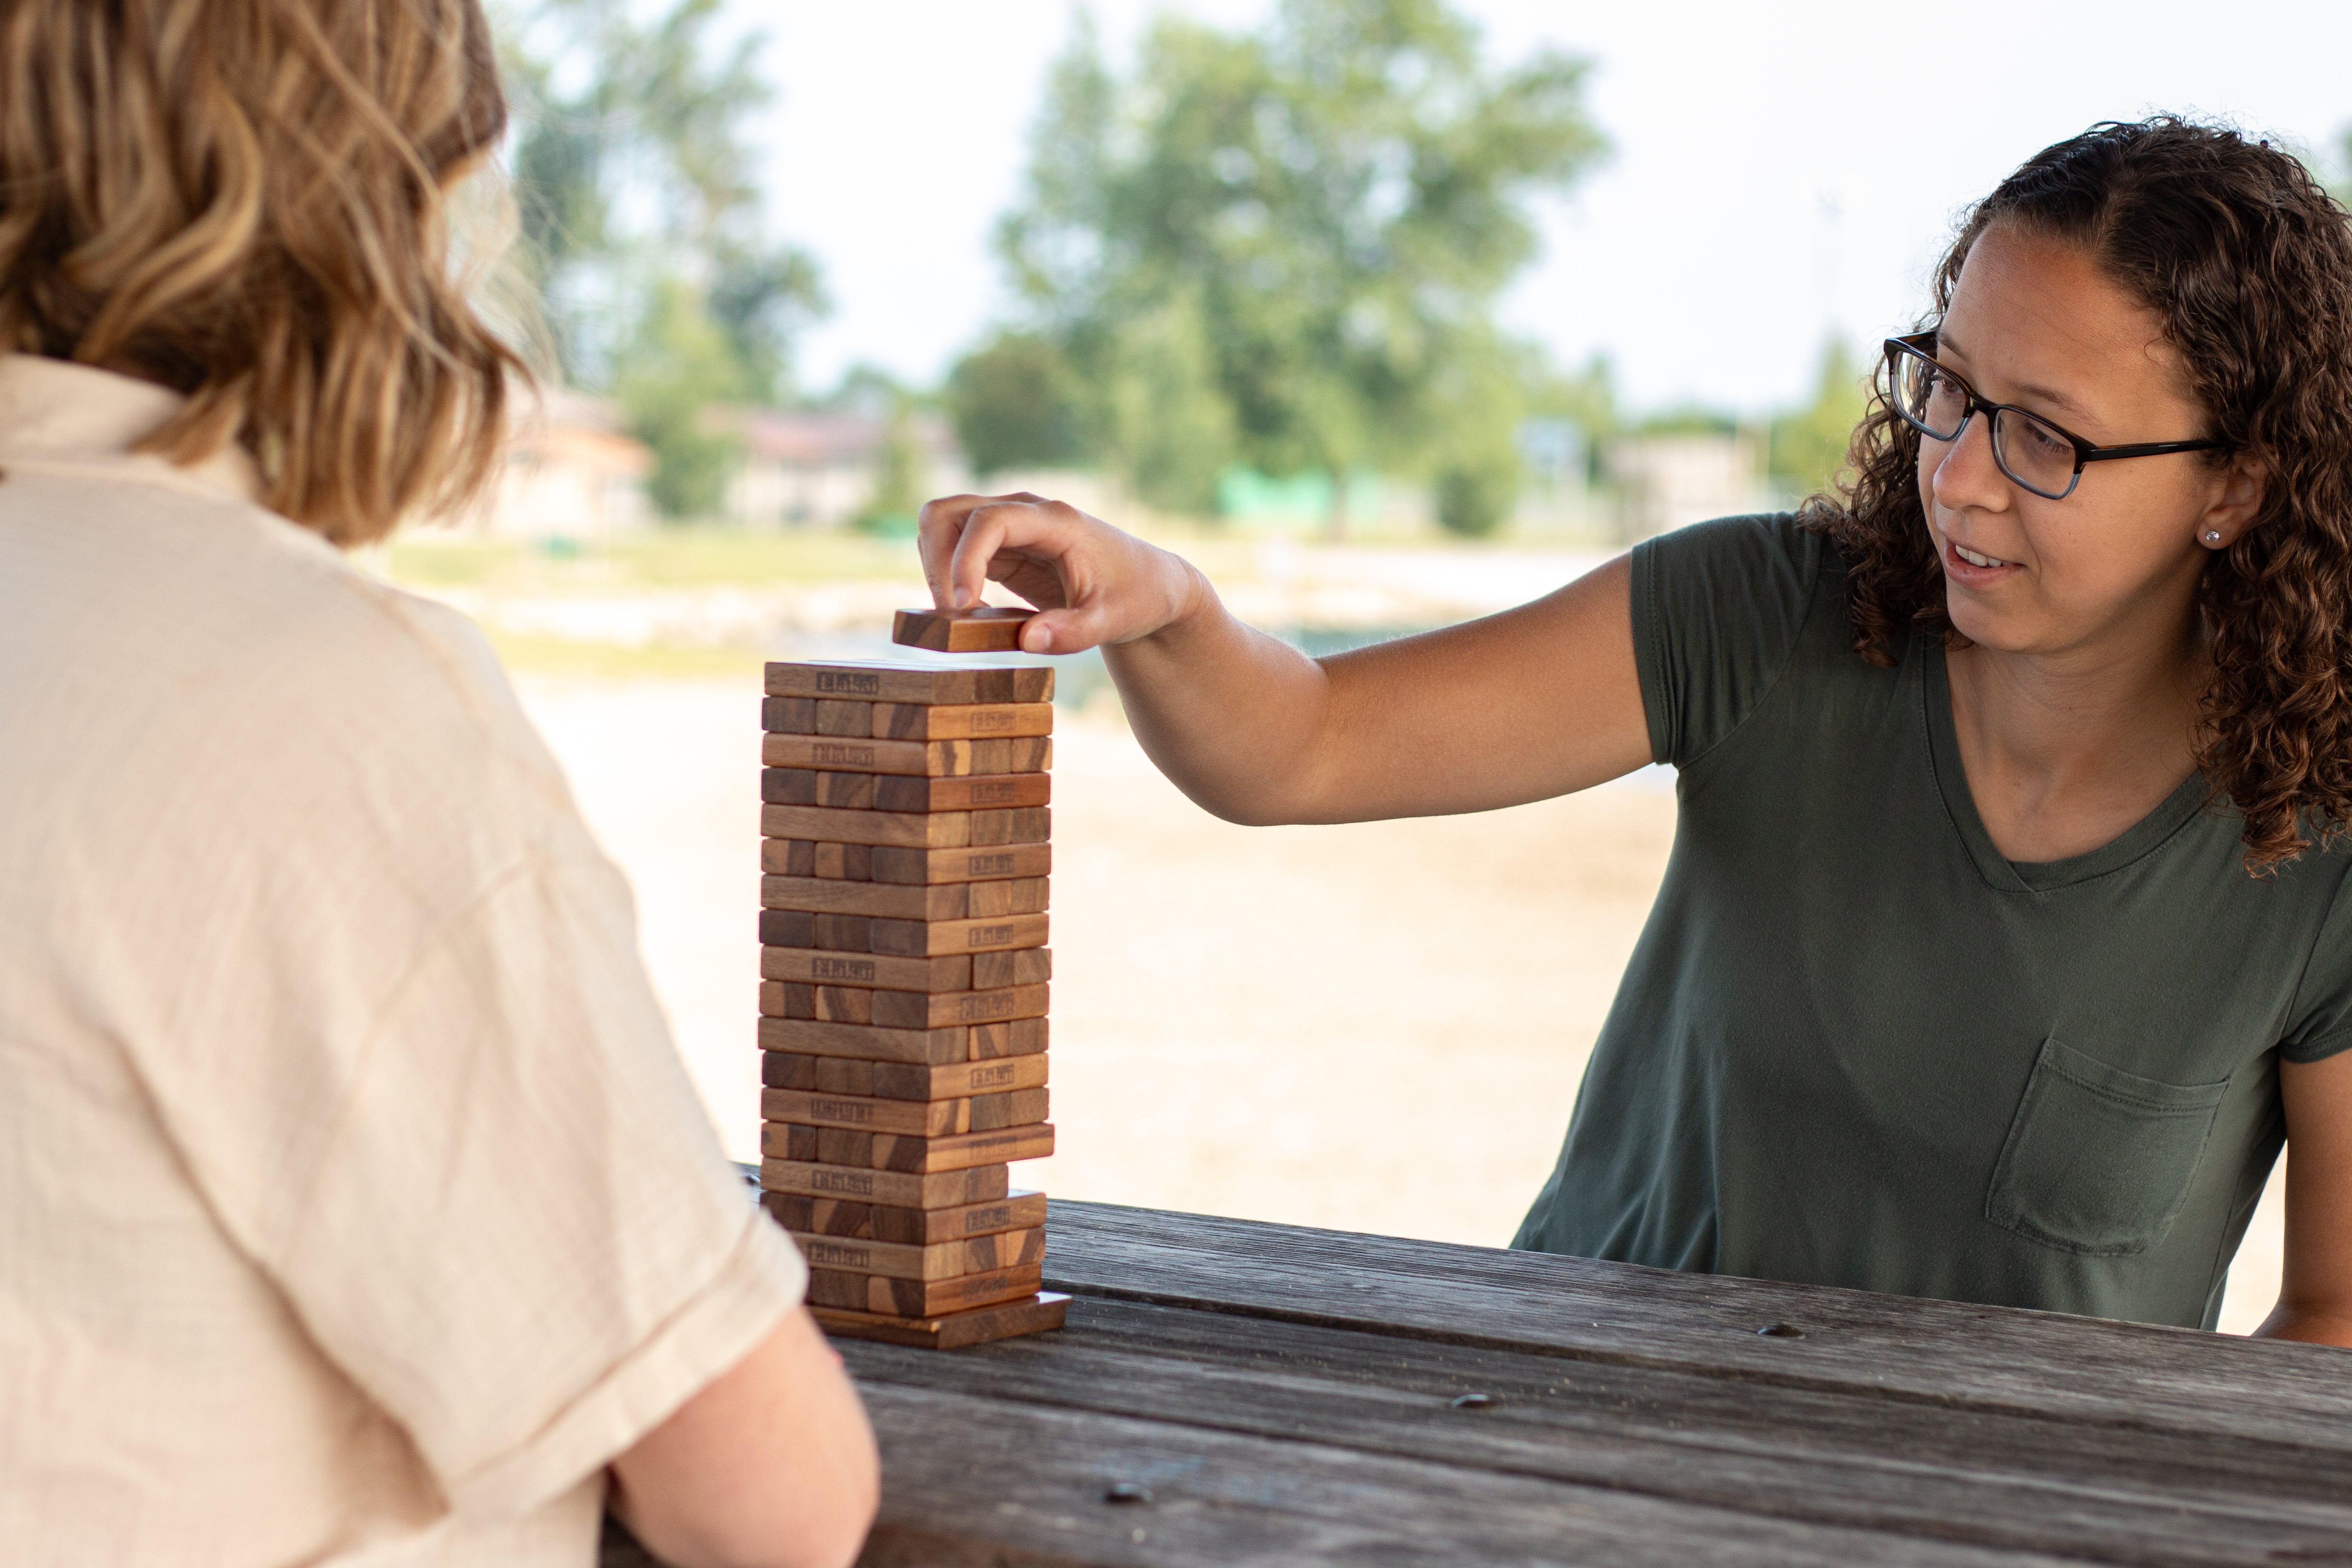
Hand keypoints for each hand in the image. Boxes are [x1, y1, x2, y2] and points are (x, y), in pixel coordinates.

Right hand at [917, 492, 1202, 654]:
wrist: (1149, 585)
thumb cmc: (1135, 597)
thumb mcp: (1113, 621)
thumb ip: (1073, 632)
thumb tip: (1026, 642)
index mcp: (1055, 521)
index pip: (990, 521)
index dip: (966, 559)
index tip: (963, 606)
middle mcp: (1025, 512)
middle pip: (949, 511)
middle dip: (936, 559)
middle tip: (951, 612)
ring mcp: (1009, 526)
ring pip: (943, 524)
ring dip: (935, 566)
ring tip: (956, 614)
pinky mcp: (1002, 547)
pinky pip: (954, 548)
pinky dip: (945, 574)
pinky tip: (965, 611)